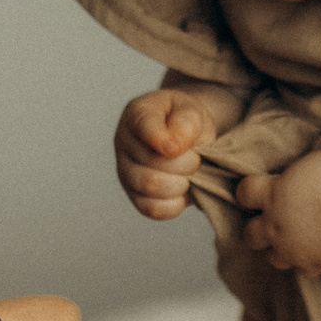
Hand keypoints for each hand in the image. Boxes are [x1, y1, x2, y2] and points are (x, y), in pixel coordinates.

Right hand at [116, 89, 212, 221]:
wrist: (187, 140)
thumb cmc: (186, 123)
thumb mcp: (192, 112)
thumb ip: (185, 123)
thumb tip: (173, 146)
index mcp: (137, 115)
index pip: (144, 127)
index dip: (166, 140)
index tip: (182, 146)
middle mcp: (124, 143)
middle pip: (151, 162)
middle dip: (185, 164)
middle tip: (196, 158)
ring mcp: (126, 171)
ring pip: (149, 187)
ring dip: (180, 184)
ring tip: (189, 175)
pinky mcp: (135, 196)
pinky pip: (151, 208)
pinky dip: (174, 204)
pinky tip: (182, 192)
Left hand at [237, 148, 320, 274]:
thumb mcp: (309, 164)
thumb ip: (290, 177)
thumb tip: (286, 180)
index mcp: (272, 194)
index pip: (244, 194)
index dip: (249, 193)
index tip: (257, 193)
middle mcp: (275, 225)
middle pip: (249, 235)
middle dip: (258, 228)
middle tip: (275, 220)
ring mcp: (292, 248)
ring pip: (272, 258)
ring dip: (280, 249)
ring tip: (296, 239)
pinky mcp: (312, 264)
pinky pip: (302, 271)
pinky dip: (307, 263)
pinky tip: (317, 251)